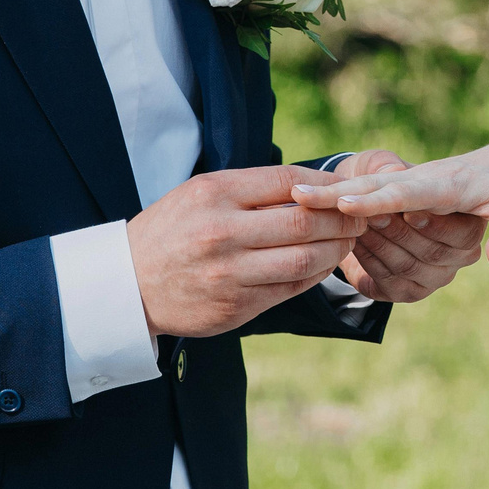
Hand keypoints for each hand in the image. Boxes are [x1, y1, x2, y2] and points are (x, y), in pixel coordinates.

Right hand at [126, 164, 368, 338]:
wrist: (129, 284)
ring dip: (335, 250)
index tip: (342, 190)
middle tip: (360, 217)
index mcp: (215, 194)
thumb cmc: (173, 230)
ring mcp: (229, 274)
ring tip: (346, 241)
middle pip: (304, 223)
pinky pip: (290, 289)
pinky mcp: (235, 307)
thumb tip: (314, 186)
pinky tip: (322, 264)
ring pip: (304, 260)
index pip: (287, 181)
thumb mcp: (201, 193)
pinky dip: (314, 275)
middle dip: (341, 220)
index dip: (324, 186)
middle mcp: (222, 233)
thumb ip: (252, 189)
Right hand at [294, 137, 488, 276]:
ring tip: (293, 195)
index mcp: (450, 185)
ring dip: (332, 190)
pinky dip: (343, 193)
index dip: (376, 200)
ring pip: (367, 183)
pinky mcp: (408, 185)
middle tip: (296, 193)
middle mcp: (425, 178)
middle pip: (374, 184)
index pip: (407, 193)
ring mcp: (413, 180)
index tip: (345, 202)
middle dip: (336, 190)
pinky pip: (371, 189)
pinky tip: (315, 202)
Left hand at [323, 150, 486, 301]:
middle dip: (398, 232)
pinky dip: (368, 260)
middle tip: (372, 215)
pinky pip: (387, 281)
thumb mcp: (385, 166)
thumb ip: (392, 168)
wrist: (364, 206)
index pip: (459, 233)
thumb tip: (392, 172)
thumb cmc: (385, 179)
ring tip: (357, 225)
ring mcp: (433, 279)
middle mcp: (457, 258)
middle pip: (431, 252)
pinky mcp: (405, 292)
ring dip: (379, 244)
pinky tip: (353, 242)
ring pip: (406, 267)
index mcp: (468, 226)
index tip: (408, 211)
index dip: (433, 224)